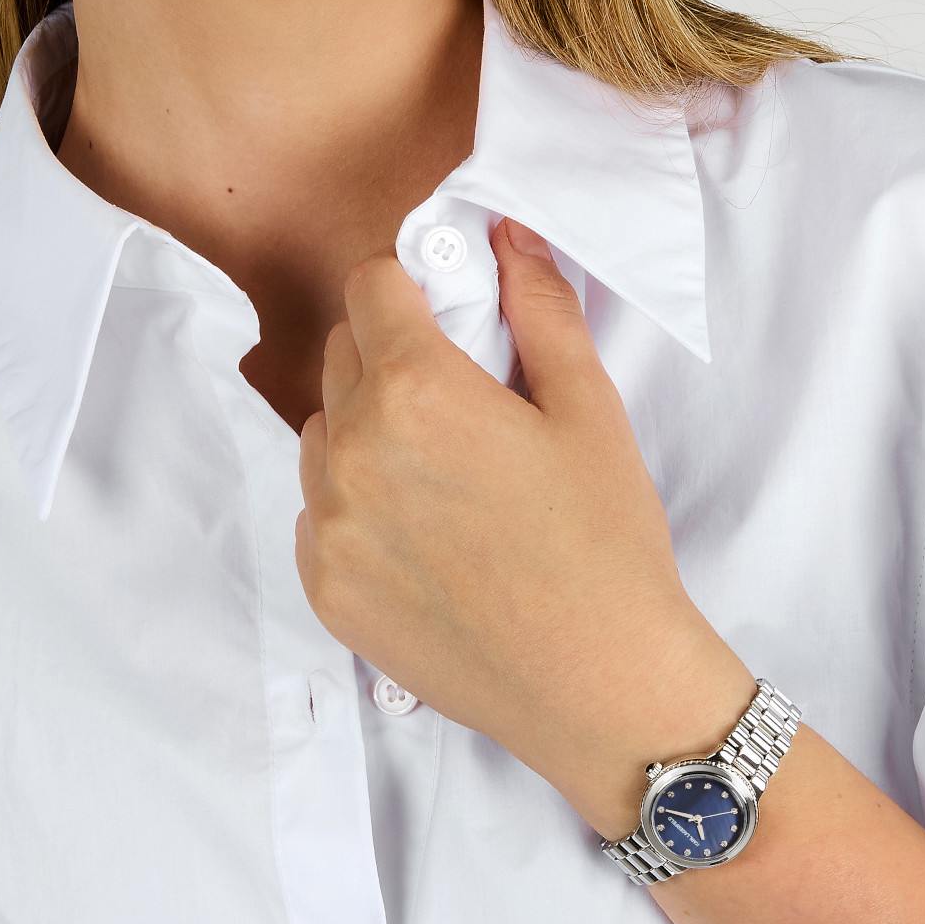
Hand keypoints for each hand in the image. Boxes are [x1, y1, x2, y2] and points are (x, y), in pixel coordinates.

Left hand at [295, 217, 753, 836]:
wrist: (598, 686)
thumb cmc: (605, 546)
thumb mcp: (589, 411)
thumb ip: (539, 309)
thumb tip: (508, 237)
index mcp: (416, 392)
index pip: (369, 287)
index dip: (409, 285)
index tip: (441, 308)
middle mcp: (352, 452)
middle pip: (340, 356)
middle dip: (389, 354)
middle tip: (457, 397)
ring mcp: (329, 526)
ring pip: (322, 437)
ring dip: (365, 431)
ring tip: (441, 475)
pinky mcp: (325, 588)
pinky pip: (319, 513)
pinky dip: (357, 506)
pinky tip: (424, 536)